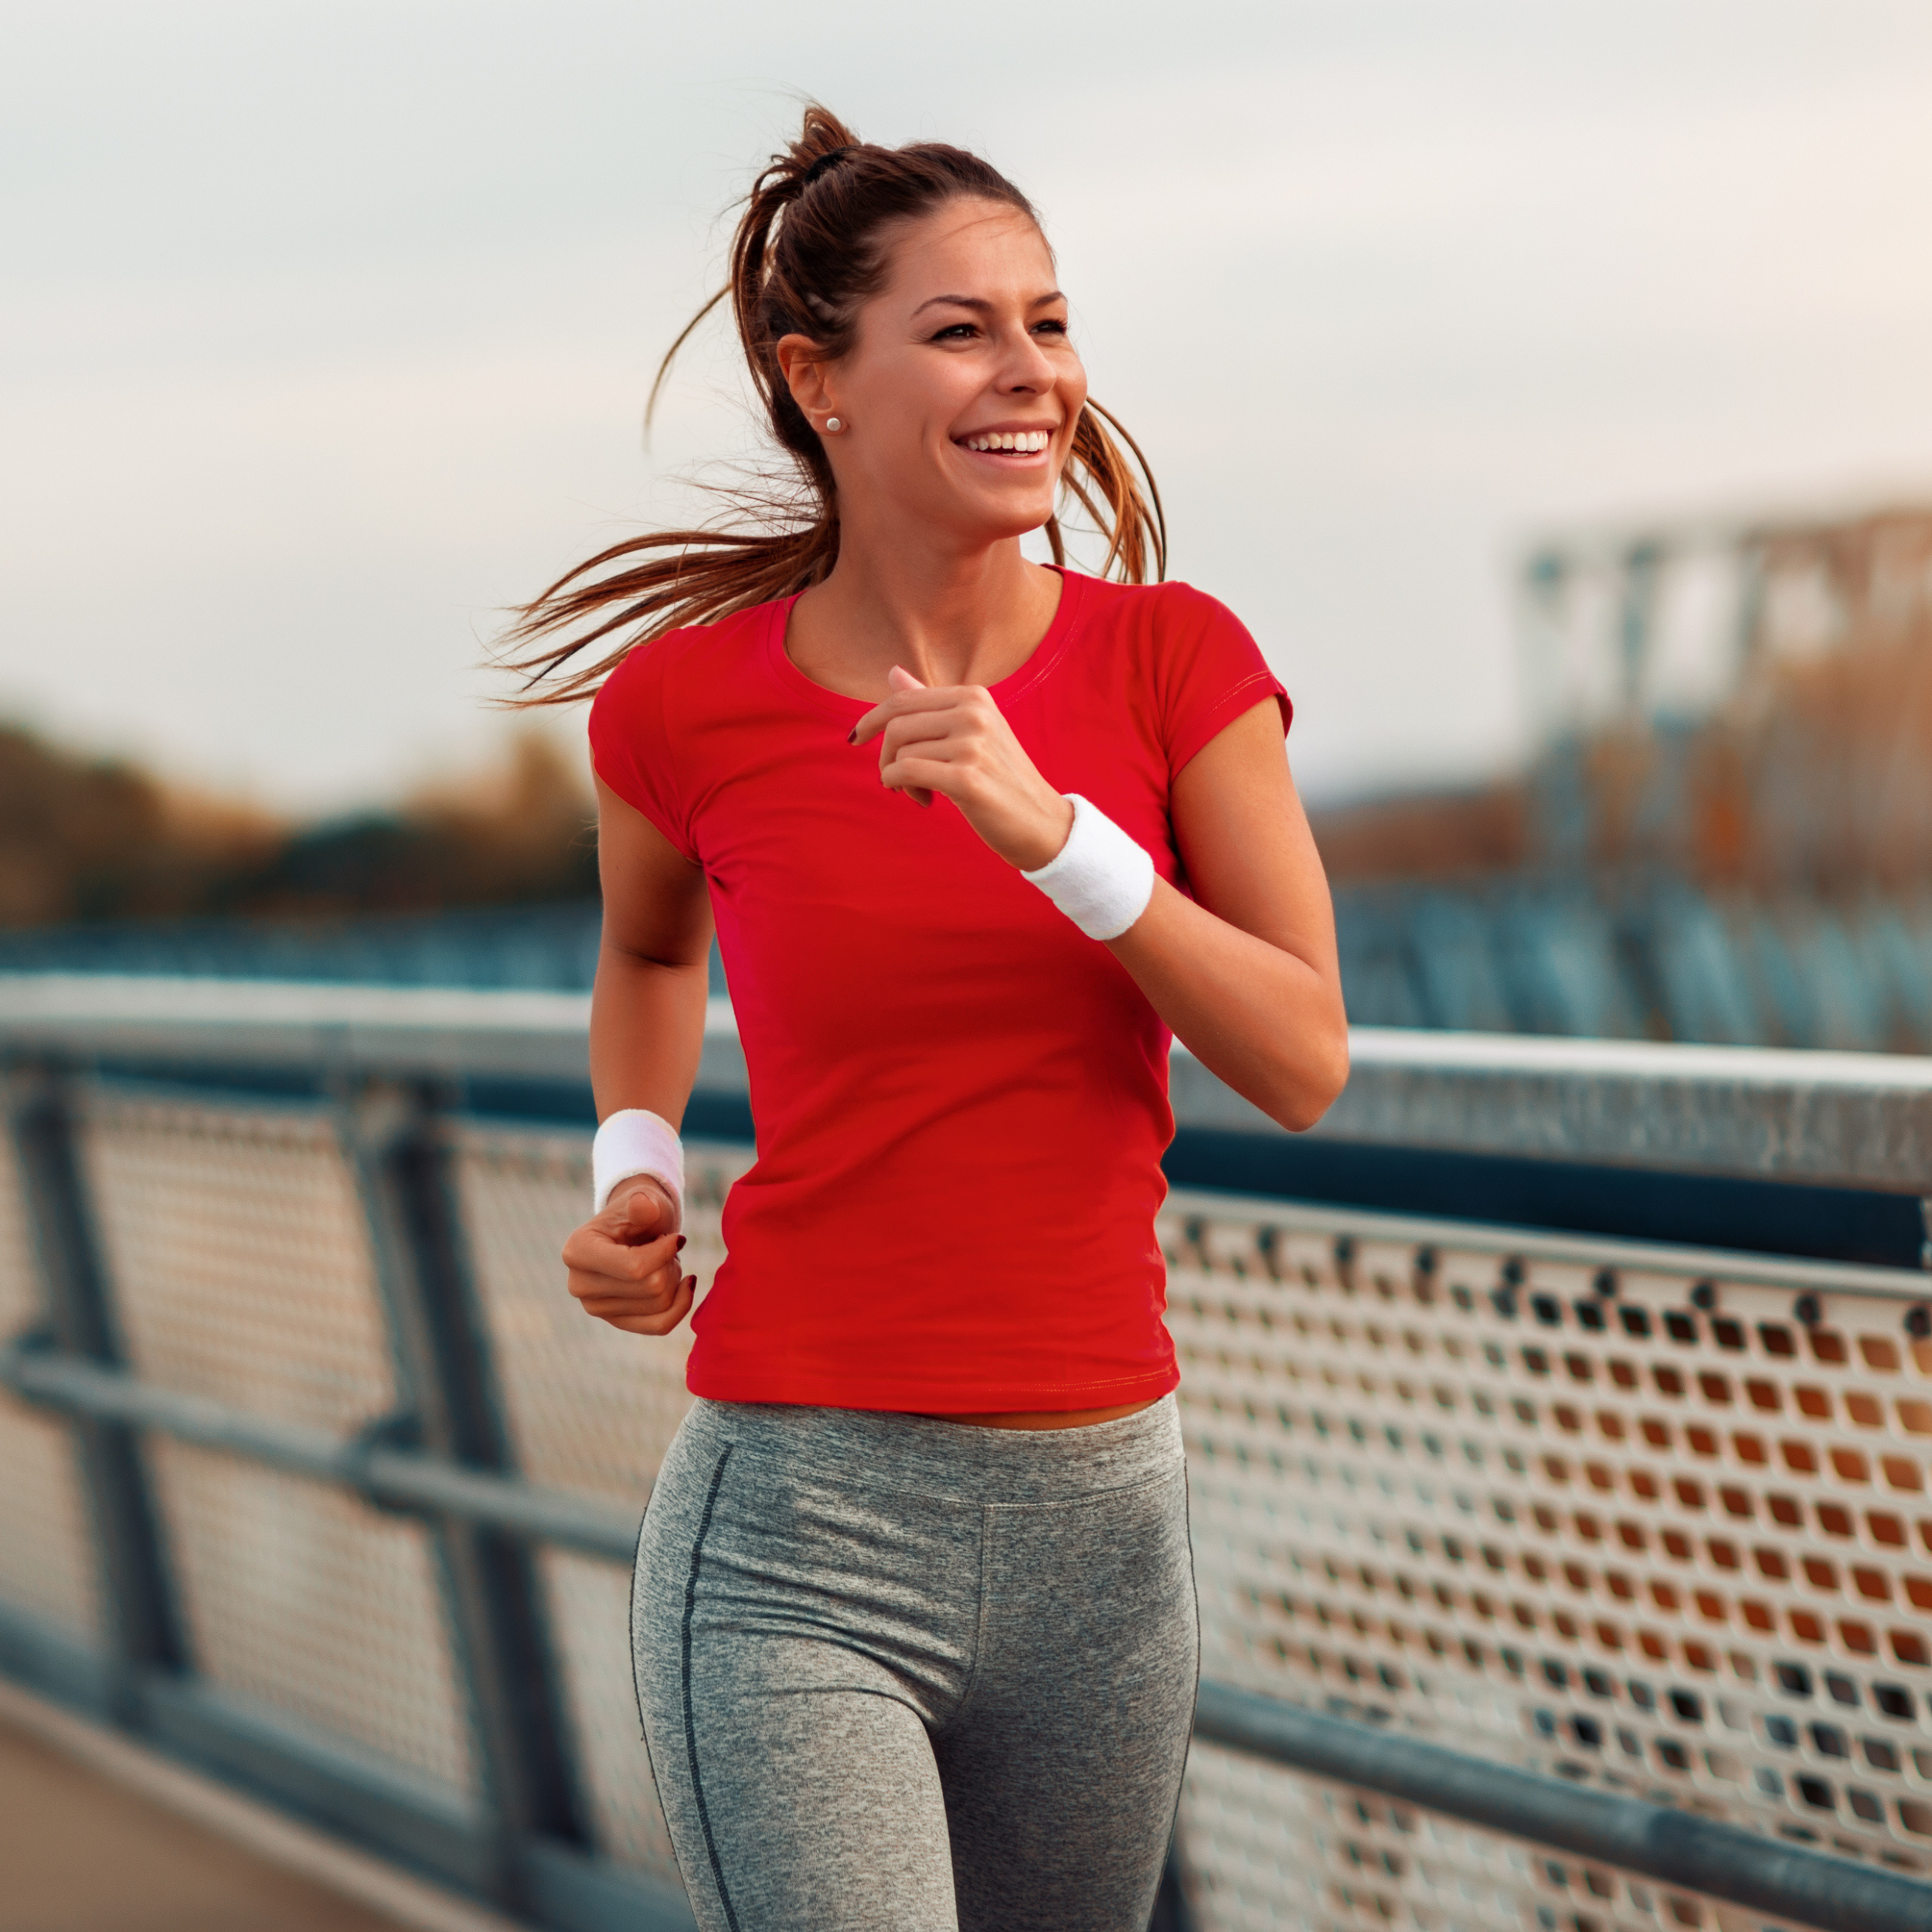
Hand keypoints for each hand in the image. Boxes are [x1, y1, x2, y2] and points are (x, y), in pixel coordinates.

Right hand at [559, 1179, 694, 1336]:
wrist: (634, 1230)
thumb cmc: (639, 1213)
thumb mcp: (643, 1200)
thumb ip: (642, 1203)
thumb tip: (641, 1204)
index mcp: (577, 1251)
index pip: (633, 1267)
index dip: (665, 1253)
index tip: (677, 1238)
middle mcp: (578, 1285)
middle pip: (650, 1288)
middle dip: (669, 1264)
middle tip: (666, 1248)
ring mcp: (595, 1308)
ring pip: (659, 1305)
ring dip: (673, 1279)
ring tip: (663, 1260)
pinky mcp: (615, 1321)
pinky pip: (659, 1326)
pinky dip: (680, 1306)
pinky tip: (685, 1285)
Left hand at [851, 666, 1074, 869]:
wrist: (1043, 823)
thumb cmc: (1001, 779)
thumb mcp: (970, 733)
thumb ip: (931, 704)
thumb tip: (893, 672)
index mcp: (974, 696)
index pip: (902, 699)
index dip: (871, 720)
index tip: (856, 739)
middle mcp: (974, 713)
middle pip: (896, 725)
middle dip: (885, 756)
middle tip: (898, 782)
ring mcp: (972, 744)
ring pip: (900, 752)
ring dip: (898, 779)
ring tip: (922, 793)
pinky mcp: (967, 778)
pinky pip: (906, 773)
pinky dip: (903, 788)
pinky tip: (925, 800)